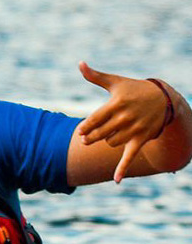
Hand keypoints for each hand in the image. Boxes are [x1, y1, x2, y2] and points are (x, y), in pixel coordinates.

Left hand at [77, 62, 169, 182]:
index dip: (85, 128)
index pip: (94, 120)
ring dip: (106, 141)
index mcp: (116, 104)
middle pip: (100, 134)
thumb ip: (95, 76)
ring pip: (111, 143)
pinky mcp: (142, 139)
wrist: (164, 99)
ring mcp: (134, 129)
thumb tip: (79, 63)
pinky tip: (116, 180)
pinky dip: (123, 168)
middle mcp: (125, 118)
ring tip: (108, 134)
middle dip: (91, 138)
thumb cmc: (134, 89)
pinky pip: (130, 156)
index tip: (80, 132)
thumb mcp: (115, 81)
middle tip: (85, 139)